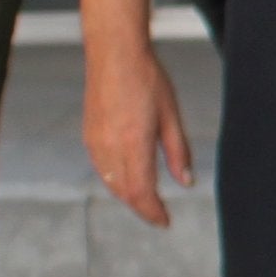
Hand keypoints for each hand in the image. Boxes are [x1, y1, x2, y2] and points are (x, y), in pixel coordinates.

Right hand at [83, 42, 195, 228]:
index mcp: (134, 143)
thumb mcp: (171, 116)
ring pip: (111, 183)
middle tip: (159, 214)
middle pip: (125, 192)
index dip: (153, 212)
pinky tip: (128, 178)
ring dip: (128, 195)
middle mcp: (110, 147)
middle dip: (142, 207)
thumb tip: (187, 182)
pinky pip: (102, 169)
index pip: (141, 191)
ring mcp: (95, 142)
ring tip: (147, 200)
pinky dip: (116, 181)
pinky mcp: (89, 135)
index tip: (166, 221)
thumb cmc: (147, 79)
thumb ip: (179, 152)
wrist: (114, 54)